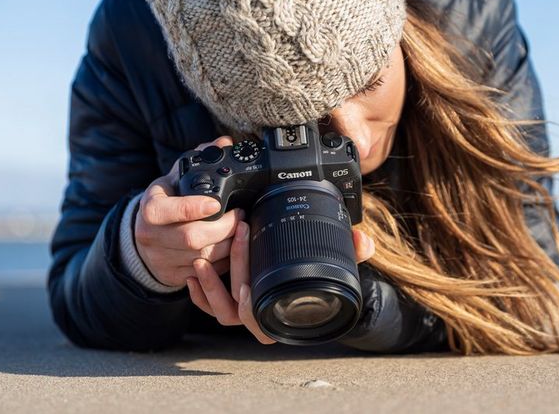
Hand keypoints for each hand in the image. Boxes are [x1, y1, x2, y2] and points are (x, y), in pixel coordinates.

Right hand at [134, 135, 243, 289]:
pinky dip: (224, 262)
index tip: (216, 203)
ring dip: (228, 245)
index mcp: (150, 208)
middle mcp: (151, 236)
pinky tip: (234, 248)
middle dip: (223, 228)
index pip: (168, 212)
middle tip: (240, 216)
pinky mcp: (173, 276)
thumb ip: (200, 158)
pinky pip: (205, 273)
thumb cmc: (166, 201)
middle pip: (192, 239)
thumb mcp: (176, 177)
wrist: (144, 234)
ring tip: (241, 230)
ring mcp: (161, 259)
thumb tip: (224, 142)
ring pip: (202, 258)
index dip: (193, 208)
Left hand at [186, 221, 376, 344]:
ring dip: (210, 286)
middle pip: (237, 310)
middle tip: (240, 234)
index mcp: (284, 314)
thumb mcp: (335, 259)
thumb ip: (351, 250)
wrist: (303, 271)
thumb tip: (364, 242)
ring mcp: (242, 311)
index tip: (246, 286)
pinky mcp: (227, 300)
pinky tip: (194, 271)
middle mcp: (261, 318)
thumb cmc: (318, 270)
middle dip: (236, 270)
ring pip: (220, 310)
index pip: (262, 323)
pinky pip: (208, 306)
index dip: (250, 310)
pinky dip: (199, 293)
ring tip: (204, 259)